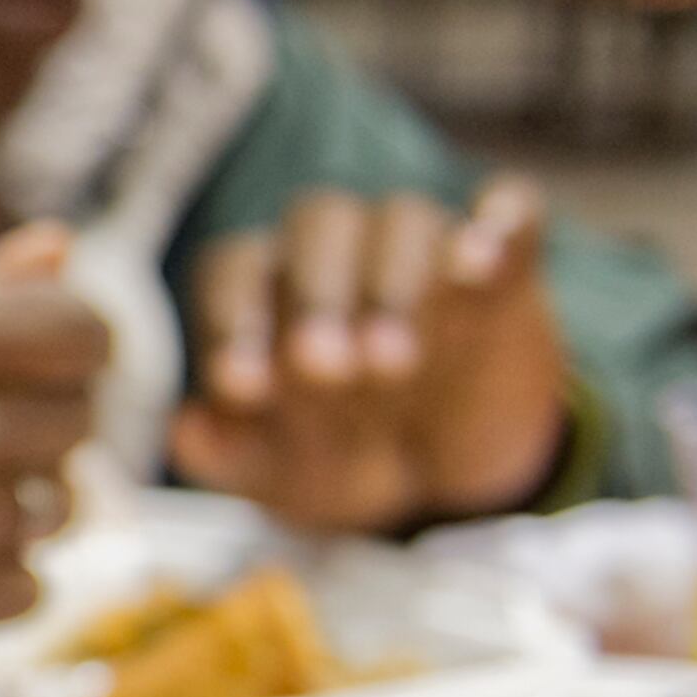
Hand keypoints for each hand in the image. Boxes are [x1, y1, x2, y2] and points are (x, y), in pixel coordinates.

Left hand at [168, 179, 566, 534]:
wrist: (448, 478)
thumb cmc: (339, 459)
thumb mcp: (281, 475)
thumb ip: (229, 455)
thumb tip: (186, 432)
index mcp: (263, 287)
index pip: (235, 272)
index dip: (232, 322)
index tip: (244, 387)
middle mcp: (336, 249)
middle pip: (317, 227)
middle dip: (318, 296)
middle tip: (327, 371)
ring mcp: (421, 248)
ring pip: (404, 220)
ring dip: (396, 281)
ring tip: (394, 361)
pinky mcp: (503, 263)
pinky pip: (511, 218)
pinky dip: (504, 228)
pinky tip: (486, 259)